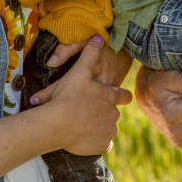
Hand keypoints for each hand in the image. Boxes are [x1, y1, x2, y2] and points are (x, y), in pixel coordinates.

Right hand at [29, 38, 131, 154]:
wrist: (57, 124)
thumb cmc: (67, 96)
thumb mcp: (79, 70)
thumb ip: (90, 53)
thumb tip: (98, 36)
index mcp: (111, 96)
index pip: (124, 95)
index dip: (119, 95)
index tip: (112, 96)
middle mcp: (114, 114)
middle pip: (112, 113)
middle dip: (102, 112)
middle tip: (84, 111)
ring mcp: (109, 131)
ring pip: (107, 128)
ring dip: (98, 126)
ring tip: (81, 124)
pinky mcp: (102, 146)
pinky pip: (102, 144)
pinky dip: (95, 141)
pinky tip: (84, 137)